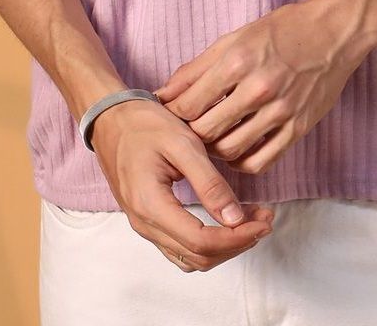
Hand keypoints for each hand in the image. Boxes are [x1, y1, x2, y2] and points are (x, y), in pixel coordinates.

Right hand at [90, 98, 274, 271]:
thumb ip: (209, 183)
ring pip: (191, 258)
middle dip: (237, 242)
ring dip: (225, 245)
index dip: (238, 237)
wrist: (111, 118)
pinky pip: (181, 248)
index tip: (264, 220)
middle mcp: (145, 225)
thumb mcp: (182, 144)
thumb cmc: (145, 124)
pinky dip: (208, 242)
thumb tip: (237, 218)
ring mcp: (144, 226)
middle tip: (264, 218)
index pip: (202, 243)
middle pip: (199, 257)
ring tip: (251, 220)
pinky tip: (226, 221)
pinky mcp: (148, 221)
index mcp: (151, 206)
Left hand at [152, 0, 367, 175]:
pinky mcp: (298, 128)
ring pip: (230, 150)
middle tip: (187, 131)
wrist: (333, 32)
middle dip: (190, 134)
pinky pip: (261, 161)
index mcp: (238, 61)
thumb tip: (166, 92)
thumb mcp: (235, 37)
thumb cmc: (282, 30)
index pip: (190, 104)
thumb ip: (198, 67)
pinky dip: (241, 163)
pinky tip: (236, 151)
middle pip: (206, 131)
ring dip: (213, 151)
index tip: (172, 114)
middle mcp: (258, 88)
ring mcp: (280, 111)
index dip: (174, 113)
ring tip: (210, 140)